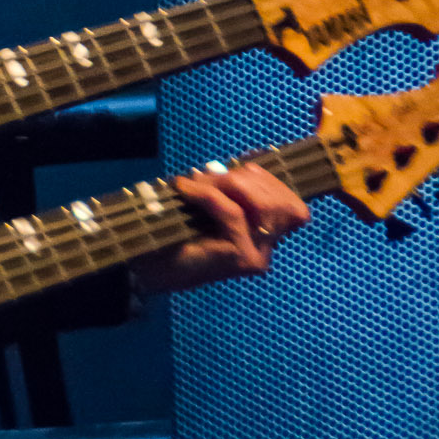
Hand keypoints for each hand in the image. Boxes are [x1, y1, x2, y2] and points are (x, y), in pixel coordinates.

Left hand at [129, 162, 309, 296]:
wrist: (148, 271)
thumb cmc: (176, 237)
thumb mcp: (207, 207)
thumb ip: (224, 189)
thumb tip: (223, 167)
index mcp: (266, 233)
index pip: (290, 202)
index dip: (264, 178)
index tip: (233, 168)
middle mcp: (269, 246)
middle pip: (280, 200)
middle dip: (242, 177)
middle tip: (204, 177)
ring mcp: (259, 254)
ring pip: (261, 204)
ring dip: (227, 184)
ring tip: (196, 183)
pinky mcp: (242, 257)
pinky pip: (232, 212)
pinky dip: (206, 194)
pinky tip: (184, 189)